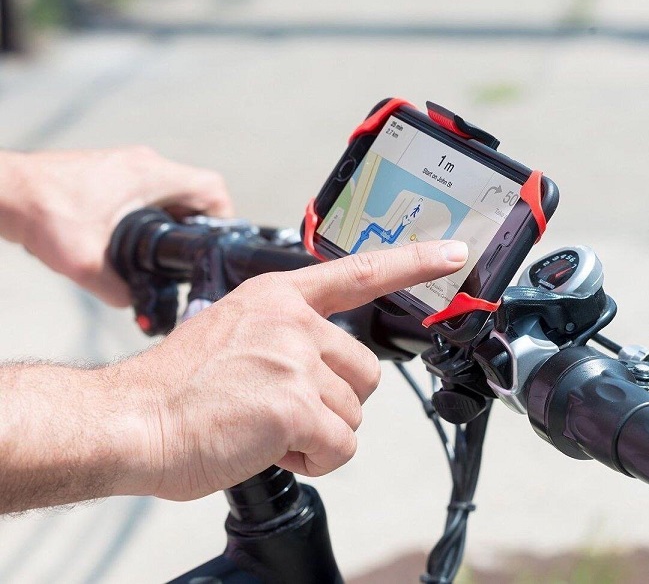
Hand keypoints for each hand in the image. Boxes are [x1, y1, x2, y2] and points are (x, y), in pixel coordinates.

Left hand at [0, 147, 231, 305]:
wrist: (5, 192)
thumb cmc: (41, 213)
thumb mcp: (84, 263)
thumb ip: (118, 291)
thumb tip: (138, 305)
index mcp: (149, 176)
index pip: (212, 188)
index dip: (223, 217)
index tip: (213, 244)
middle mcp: (144, 164)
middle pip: (196, 192)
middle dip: (199, 225)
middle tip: (188, 256)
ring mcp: (128, 166)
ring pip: (174, 191)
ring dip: (177, 219)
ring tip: (164, 252)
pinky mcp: (114, 173)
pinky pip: (152, 191)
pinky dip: (156, 213)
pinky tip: (138, 239)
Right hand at [111, 240, 468, 500]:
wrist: (134, 419)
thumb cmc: (177, 386)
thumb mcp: (232, 332)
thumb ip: (282, 336)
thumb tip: (320, 365)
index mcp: (278, 297)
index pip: (360, 271)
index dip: (413, 262)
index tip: (452, 252)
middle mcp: (292, 323)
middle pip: (364, 372)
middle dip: (336, 400)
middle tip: (286, 410)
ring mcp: (296, 363)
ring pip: (353, 414)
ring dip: (319, 432)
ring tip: (268, 429)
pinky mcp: (296, 408)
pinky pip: (340, 447)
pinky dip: (314, 460)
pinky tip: (274, 450)